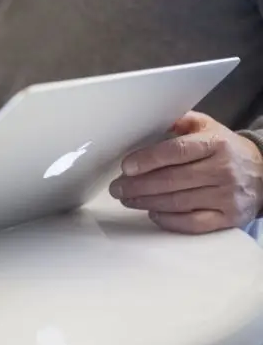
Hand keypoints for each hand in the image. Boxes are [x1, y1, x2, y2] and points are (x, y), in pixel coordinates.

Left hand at [109, 111, 262, 233]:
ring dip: (146, 202)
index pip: (175, 152)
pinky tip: (152, 213)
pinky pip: (193, 223)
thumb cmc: (226, 149)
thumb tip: (148, 120)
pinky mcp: (228, 217)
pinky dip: (169, 220)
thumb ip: (179, 122)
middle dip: (137, 185)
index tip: (125, 167)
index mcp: (215, 144)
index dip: (147, 160)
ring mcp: (226, 196)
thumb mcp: (207, 127)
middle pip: (171, 180)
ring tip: (127, 198)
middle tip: (117, 187)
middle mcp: (222, 170)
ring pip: (178, 202)